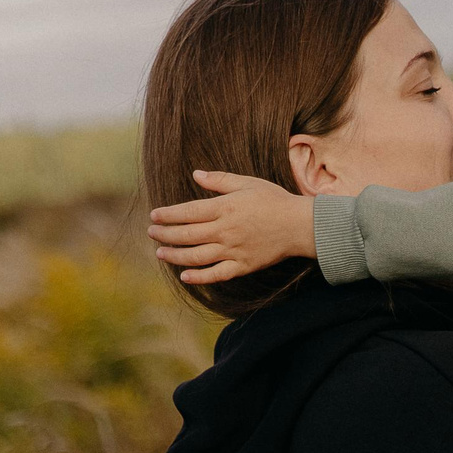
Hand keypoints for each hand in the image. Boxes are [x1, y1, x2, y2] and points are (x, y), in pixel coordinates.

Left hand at [150, 171, 316, 283]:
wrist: (300, 225)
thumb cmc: (275, 200)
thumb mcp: (248, 183)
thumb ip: (220, 180)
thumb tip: (195, 174)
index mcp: (225, 208)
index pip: (188, 212)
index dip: (168, 215)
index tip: (154, 216)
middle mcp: (225, 231)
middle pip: (187, 235)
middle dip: (165, 234)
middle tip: (152, 233)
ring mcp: (233, 251)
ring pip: (196, 256)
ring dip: (175, 256)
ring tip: (161, 253)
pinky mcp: (243, 266)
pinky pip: (217, 274)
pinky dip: (199, 277)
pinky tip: (185, 277)